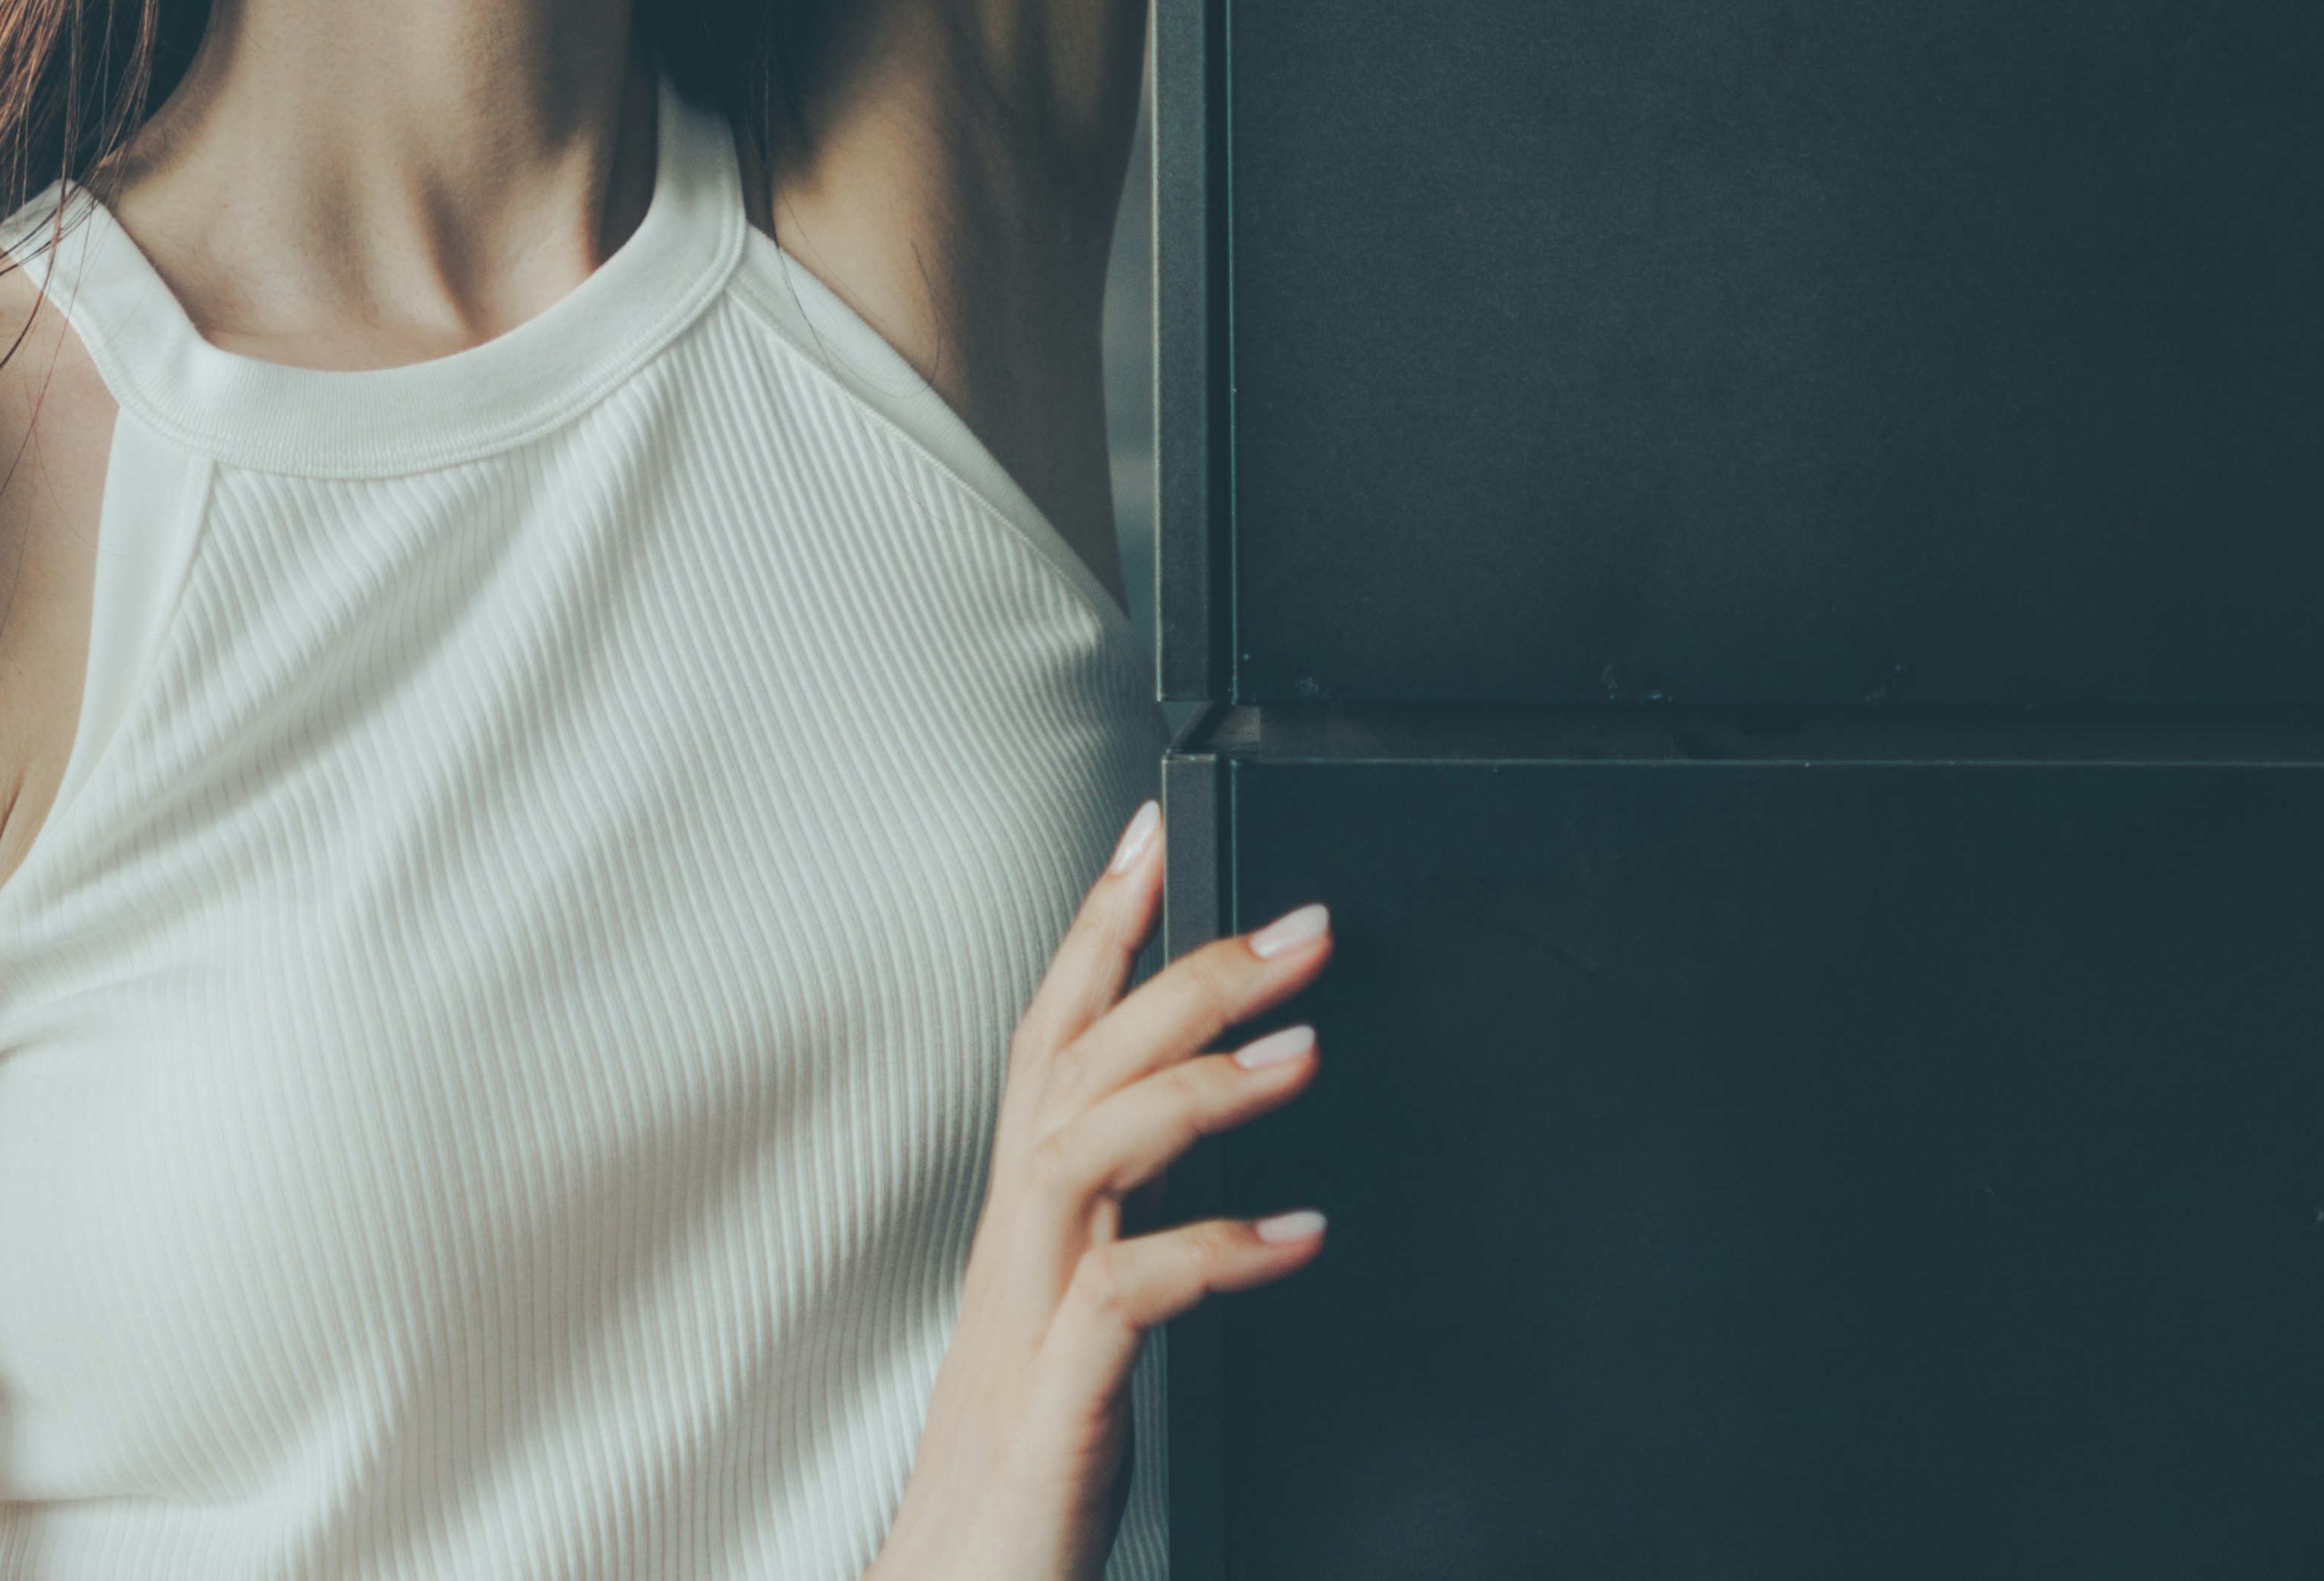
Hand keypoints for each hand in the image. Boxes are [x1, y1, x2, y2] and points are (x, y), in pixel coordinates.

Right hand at [873, 801, 1329, 1580]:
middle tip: (1297, 924)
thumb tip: (1204, 1193)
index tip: (1151, 834)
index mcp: (1025, 1228)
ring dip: (1198, 1084)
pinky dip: (1214, 1252)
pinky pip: (1125, 1297)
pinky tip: (1300, 1240)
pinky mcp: (1054, 1408)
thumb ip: (1124, 1251)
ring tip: (1306, 1048)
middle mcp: (1017, 1255)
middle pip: (1077, 1064)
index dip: (1096, 928)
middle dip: (1182, 972)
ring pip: (1087, 1148)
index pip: (1051, 1037)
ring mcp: (1027, 1325)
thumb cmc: (1023, 1487)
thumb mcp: (1078, 1338)